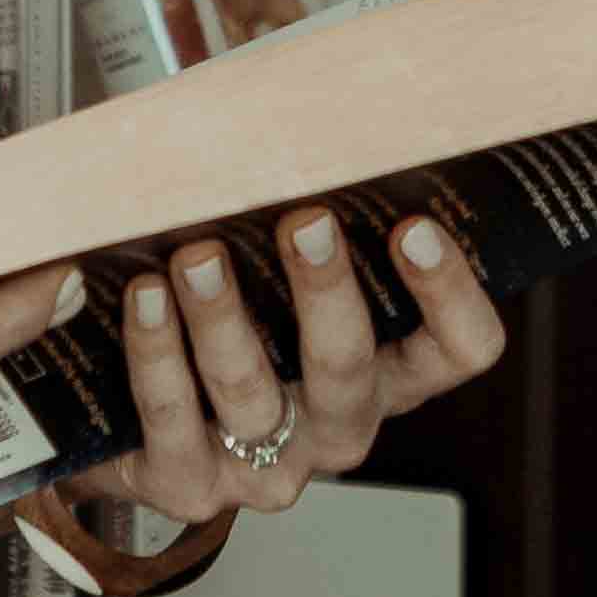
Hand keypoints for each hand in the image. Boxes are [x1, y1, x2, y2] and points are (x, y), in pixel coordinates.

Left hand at [78, 205, 508, 530]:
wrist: (136, 426)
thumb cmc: (236, 320)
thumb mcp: (288, 270)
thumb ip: (319, 209)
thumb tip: (318, 111)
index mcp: (389, 373)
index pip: (460, 349)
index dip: (449, 293)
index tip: (413, 225)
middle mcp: (337, 426)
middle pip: (350, 370)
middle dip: (327, 292)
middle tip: (305, 222)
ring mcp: (266, 466)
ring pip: (251, 392)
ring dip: (222, 317)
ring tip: (196, 255)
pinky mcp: (190, 485)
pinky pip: (173, 418)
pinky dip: (155, 352)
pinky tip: (143, 296)